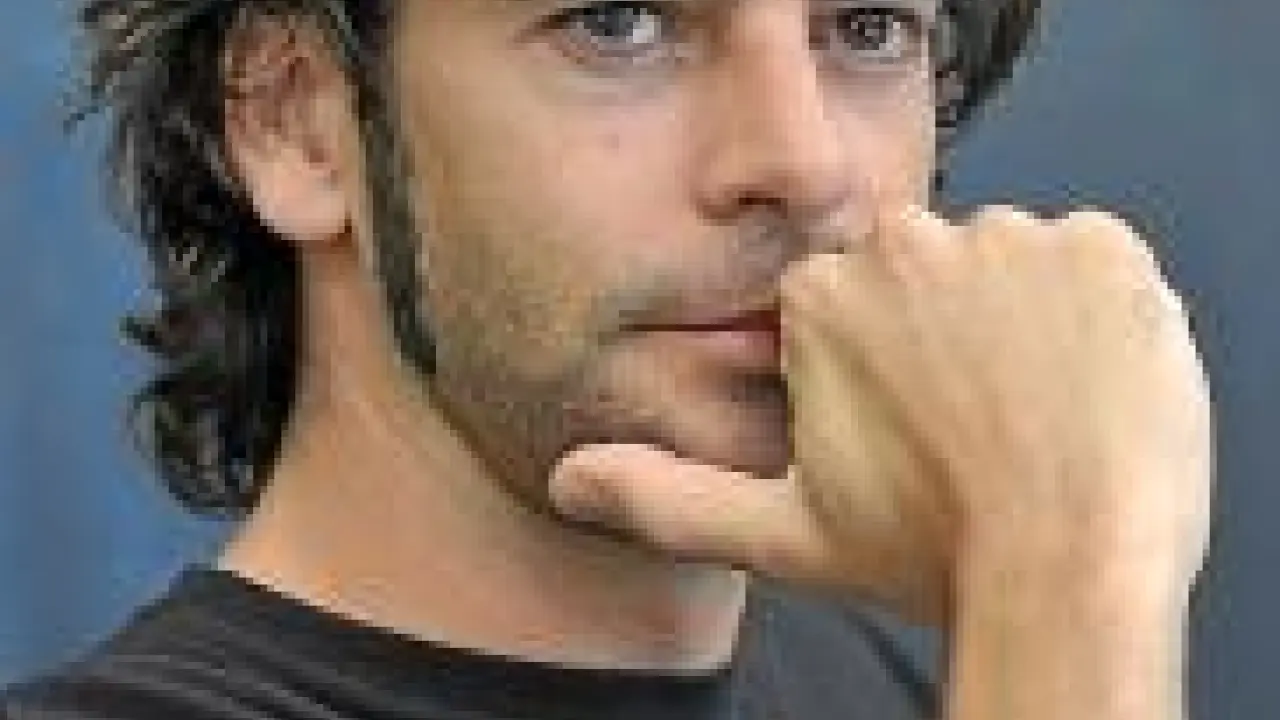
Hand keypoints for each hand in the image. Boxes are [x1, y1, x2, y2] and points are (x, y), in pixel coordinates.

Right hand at [549, 206, 1212, 626]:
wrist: (1069, 567)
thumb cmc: (930, 550)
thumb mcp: (780, 532)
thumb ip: (667, 496)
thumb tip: (571, 480)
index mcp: (822, 296)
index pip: (849, 304)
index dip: (881, 368)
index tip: (910, 420)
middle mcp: (907, 246)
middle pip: (927, 277)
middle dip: (946, 336)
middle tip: (972, 420)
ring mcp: (1011, 239)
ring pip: (1008, 271)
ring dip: (1019, 325)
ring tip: (1031, 410)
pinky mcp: (1103, 248)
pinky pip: (1090, 265)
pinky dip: (1093, 316)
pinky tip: (1082, 385)